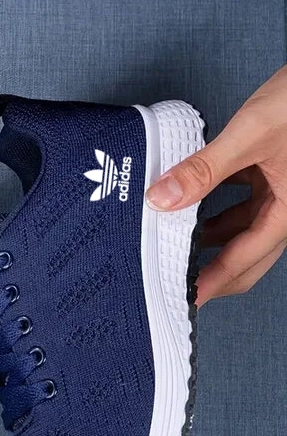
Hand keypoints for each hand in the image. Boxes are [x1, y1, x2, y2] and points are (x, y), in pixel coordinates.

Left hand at [146, 66, 286, 306]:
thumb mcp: (252, 133)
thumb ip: (205, 169)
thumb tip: (161, 199)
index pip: (242, 261)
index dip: (210, 284)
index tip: (183, 302)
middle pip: (246, 258)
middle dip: (212, 274)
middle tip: (174, 285)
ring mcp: (284, 195)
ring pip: (243, 232)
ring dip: (210, 242)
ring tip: (173, 249)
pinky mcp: (276, 177)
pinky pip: (243, 207)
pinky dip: (217, 213)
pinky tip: (190, 210)